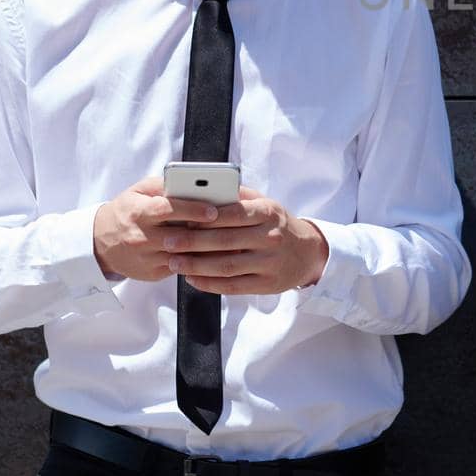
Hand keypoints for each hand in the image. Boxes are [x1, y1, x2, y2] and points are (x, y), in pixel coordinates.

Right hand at [92, 177, 221, 280]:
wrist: (100, 244)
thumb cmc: (127, 211)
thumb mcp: (138, 192)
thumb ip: (162, 185)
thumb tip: (192, 182)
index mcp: (138, 213)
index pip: (167, 210)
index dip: (191, 210)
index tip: (214, 210)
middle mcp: (141, 237)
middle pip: (178, 236)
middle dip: (206, 232)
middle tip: (231, 227)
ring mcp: (147, 259)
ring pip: (183, 256)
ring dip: (208, 249)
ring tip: (232, 240)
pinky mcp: (153, 273)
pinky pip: (181, 268)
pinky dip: (200, 261)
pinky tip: (218, 253)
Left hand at [162, 186, 329, 294]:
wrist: (307, 253)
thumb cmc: (277, 224)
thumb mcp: (266, 204)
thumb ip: (239, 196)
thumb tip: (205, 189)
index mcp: (268, 212)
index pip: (232, 213)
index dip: (205, 218)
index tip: (180, 219)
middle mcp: (270, 237)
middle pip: (225, 241)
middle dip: (192, 242)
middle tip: (168, 242)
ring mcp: (269, 263)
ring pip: (226, 266)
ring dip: (196, 266)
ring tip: (174, 262)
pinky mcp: (266, 284)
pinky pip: (232, 285)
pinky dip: (209, 283)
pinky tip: (192, 279)